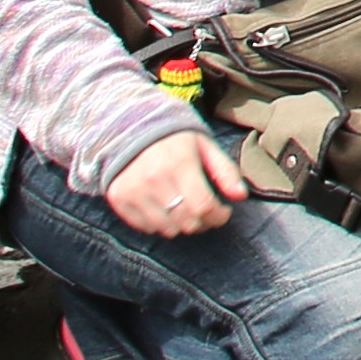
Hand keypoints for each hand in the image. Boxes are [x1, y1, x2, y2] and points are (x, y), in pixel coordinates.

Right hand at [105, 129, 250, 237]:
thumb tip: (241, 196)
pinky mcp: (119, 199)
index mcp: (179, 163)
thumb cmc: (177, 140)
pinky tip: (167, 211)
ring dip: (183, 227)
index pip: (203, 206)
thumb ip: (226, 171)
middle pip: (186, 221)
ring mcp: (134, 191)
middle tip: (208, 214)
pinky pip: (146, 227)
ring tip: (188, 213)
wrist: (133, 130)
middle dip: (204, 223)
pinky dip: (161, 226)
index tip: (224, 212)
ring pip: (167, 229)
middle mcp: (154, 179)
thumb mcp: (206, 147)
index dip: (219, 216)